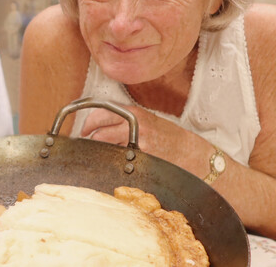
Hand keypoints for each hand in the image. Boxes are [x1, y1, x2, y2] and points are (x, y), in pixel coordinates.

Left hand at [80, 106, 196, 159]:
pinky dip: (112, 161)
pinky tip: (117, 164)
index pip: (102, 112)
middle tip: (87, 144)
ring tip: (104, 155)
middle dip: (89, 139)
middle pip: (100, 131)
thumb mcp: (148, 121)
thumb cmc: (169, 138)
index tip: (83, 130)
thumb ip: (126, 121)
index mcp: (135, 113)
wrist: (191, 154)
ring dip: (100, 151)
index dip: (89, 122)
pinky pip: (117, 159)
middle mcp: (135, 125)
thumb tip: (99, 126)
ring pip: (106, 147)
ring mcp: (137, 143)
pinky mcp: (140, 158)